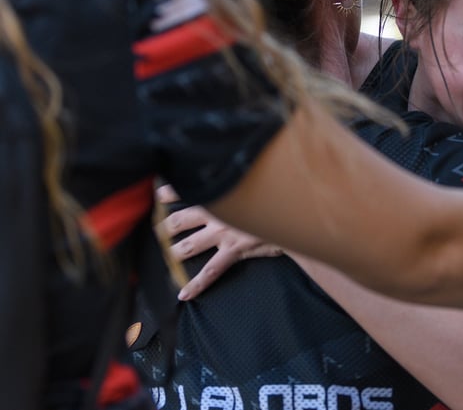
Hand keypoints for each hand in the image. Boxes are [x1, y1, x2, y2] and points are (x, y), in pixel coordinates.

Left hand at [156, 185, 283, 299]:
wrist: (294, 211)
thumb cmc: (276, 194)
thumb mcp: (258, 185)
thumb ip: (244, 185)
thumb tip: (241, 175)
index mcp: (221, 193)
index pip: (188, 191)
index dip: (170, 193)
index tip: (159, 195)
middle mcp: (217, 212)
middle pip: (180, 220)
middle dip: (166, 226)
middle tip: (160, 230)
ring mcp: (222, 233)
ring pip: (188, 245)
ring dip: (174, 251)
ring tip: (171, 255)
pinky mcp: (233, 250)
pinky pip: (210, 271)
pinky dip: (196, 285)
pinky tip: (184, 295)